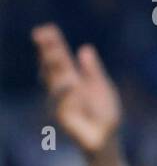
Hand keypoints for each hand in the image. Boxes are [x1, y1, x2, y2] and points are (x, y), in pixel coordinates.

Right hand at [32, 23, 121, 154]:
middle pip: (52, 66)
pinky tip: (72, 84)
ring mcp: (59, 100)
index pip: (60, 57)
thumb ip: (93, 70)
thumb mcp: (102, 86)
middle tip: (41, 35)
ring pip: (53, 81)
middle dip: (46, 51)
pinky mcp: (61, 116)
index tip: (46, 28)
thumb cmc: (104, 112)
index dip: (52, 43)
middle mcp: (63, 87)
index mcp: (73, 77)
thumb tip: (85, 48)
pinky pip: (62, 102)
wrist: (107, 137)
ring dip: (53, 67)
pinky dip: (67, 94)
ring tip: (55, 53)